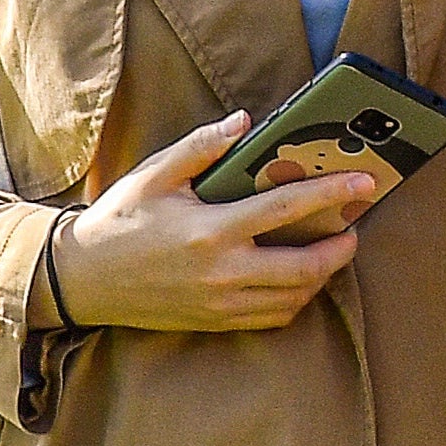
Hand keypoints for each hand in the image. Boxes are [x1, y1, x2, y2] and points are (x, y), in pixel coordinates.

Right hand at [49, 113, 376, 333]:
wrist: (80, 280)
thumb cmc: (119, 219)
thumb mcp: (156, 174)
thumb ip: (203, 146)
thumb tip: (246, 122)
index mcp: (210, 230)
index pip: (287, 209)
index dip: (333, 194)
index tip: (366, 182)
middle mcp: (221, 273)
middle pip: (303, 268)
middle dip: (340, 249)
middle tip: (355, 227)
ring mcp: (218, 304)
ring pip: (291, 300)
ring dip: (321, 278)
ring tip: (332, 251)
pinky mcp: (212, 322)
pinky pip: (269, 319)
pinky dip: (293, 301)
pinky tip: (297, 280)